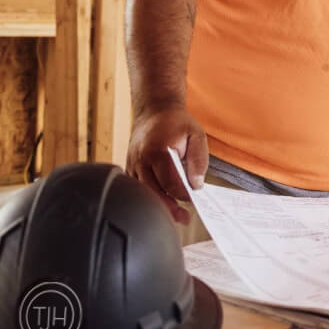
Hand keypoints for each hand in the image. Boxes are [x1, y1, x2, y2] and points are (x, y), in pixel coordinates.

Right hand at [125, 105, 208, 223]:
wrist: (154, 110)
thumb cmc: (176, 123)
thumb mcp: (196, 135)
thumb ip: (199, 160)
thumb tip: (197, 184)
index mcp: (158, 151)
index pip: (170, 183)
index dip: (183, 195)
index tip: (194, 200)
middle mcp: (141, 160)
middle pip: (152, 193)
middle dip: (169, 209)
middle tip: (184, 218)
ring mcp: (132, 165)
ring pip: (142, 193)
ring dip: (158, 206)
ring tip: (175, 215)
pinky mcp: (129, 168)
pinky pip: (137, 188)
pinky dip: (148, 197)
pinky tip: (162, 203)